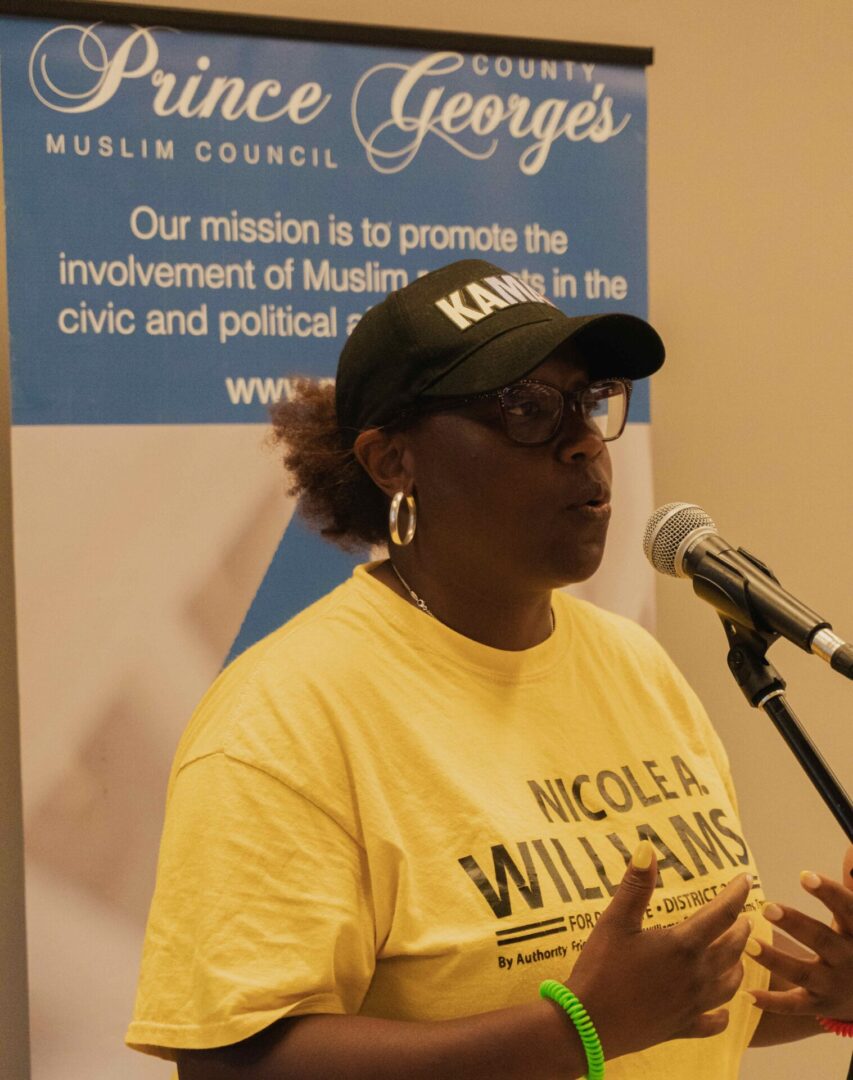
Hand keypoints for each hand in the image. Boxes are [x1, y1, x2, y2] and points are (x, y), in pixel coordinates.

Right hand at [565, 840, 751, 1059]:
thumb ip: (635, 885)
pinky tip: (723, 1011)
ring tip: (737, 955)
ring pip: (731, 984)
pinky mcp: (684, 1028)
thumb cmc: (601, 968)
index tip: (745, 879)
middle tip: (743, 916)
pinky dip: (724, 1014)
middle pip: (733, 948)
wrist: (588, 1025)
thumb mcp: (615, 921)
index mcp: (683, 945)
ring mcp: (693, 1005)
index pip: (722, 914)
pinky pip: (715, 1022)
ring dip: (738, 965)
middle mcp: (697, 975)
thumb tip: (648, 848)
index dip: (736, 894)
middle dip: (741, 929)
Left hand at [746, 846, 852, 1021]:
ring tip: (748, 943)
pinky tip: (746, 993)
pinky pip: (794, 1006)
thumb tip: (850, 849)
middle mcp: (846, 958)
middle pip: (821, 940)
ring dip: (775, 959)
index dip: (828, 892)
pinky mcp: (819, 1005)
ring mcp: (832, 984)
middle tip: (767, 907)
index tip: (804, 875)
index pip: (847, 908)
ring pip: (803, 973)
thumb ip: (851, 885)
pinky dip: (772, 1003)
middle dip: (796, 924)